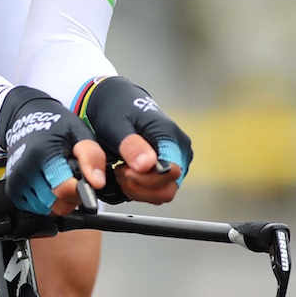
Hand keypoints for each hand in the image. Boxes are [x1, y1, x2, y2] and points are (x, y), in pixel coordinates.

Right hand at [0, 87, 105, 215]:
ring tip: (61, 178)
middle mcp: (24, 171)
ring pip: (48, 209)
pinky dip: (48, 201)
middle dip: (72, 197)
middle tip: (74, 177)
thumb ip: (91, 156)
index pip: (64, 190)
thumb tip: (97, 182)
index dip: (81, 189)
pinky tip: (50, 183)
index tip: (86, 181)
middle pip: (56, 204)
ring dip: (60, 200)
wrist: (25, 118)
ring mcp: (16, 182)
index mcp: (40, 155)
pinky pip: (38, 208)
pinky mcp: (13, 191)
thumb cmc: (54, 124)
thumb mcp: (79, 132)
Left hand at [77, 77, 191, 204]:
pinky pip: (156, 191)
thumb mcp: (117, 124)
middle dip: (140, 187)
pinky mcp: (166, 170)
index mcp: (171, 136)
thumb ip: (131, 145)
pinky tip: (126, 173)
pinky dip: (138, 189)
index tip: (125, 169)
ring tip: (121, 170)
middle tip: (120, 171)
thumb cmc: (117, 109)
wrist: (116, 102)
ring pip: (162, 194)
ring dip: (137, 190)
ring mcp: (175, 162)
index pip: (171, 172)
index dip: (146, 178)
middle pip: (168, 189)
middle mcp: (179, 151)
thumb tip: (148, 165)